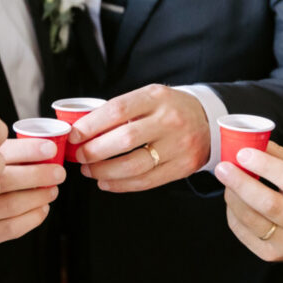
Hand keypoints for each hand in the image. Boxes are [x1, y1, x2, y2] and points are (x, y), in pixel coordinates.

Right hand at [0, 137, 64, 255]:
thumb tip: (27, 136)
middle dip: (40, 174)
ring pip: (13, 204)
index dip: (29, 149)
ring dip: (39, 196)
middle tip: (57, 171)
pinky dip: (32, 218)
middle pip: (9, 179)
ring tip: (51, 189)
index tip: (50, 147)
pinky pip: (11, 228)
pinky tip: (41, 209)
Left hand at [71, 84, 208, 191]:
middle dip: (94, 151)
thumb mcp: (148, 97)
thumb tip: (82, 129)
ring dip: (105, 171)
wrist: (207, 120)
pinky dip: (121, 185)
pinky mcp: (183, 166)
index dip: (91, 125)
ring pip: (134, 165)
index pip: (117, 111)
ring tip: (89, 171)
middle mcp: (170, 120)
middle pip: (125, 140)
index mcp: (156, 97)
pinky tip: (106, 182)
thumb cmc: (169, 108)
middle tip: (80, 156)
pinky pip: (147, 181)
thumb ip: (121, 110)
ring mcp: (179, 145)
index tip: (74, 135)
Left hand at [216, 142, 282, 261]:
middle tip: (223, 167)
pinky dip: (233, 212)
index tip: (243, 153)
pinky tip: (235, 199)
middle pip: (268, 204)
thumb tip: (251, 141)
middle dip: (240, 182)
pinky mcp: (271, 255)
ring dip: (233, 196)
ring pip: (251, 219)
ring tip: (227, 179)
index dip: (265, 165)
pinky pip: (243, 232)